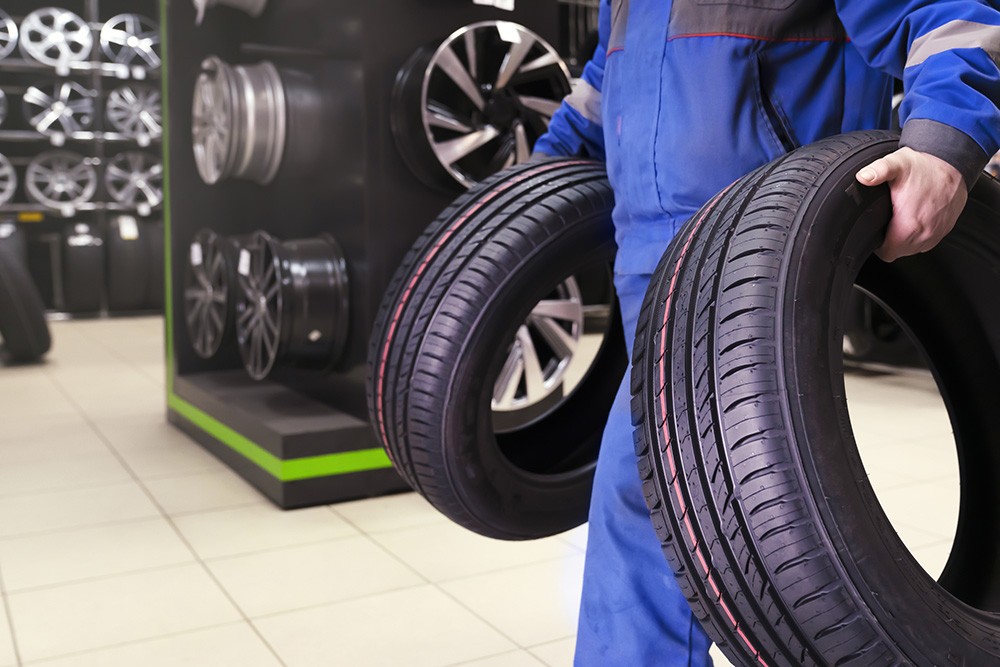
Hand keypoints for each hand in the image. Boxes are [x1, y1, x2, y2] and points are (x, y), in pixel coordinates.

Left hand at [855, 147, 966, 261]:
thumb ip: (878, 170)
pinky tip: (914, 220)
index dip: (878, 246)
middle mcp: (926, 233)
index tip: (875, 232)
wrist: (955, 163)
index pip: (887, 253)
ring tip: (900, 220)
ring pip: (913, 249)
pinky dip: (918, 235)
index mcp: (910, 224)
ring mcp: (937, 232)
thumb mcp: (897, 163)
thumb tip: (863, 177)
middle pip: (899, 252)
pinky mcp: (945, 230)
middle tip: (886, 222)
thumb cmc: (925, 166)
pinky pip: (926, 242)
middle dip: (889, 241)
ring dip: (904, 239)